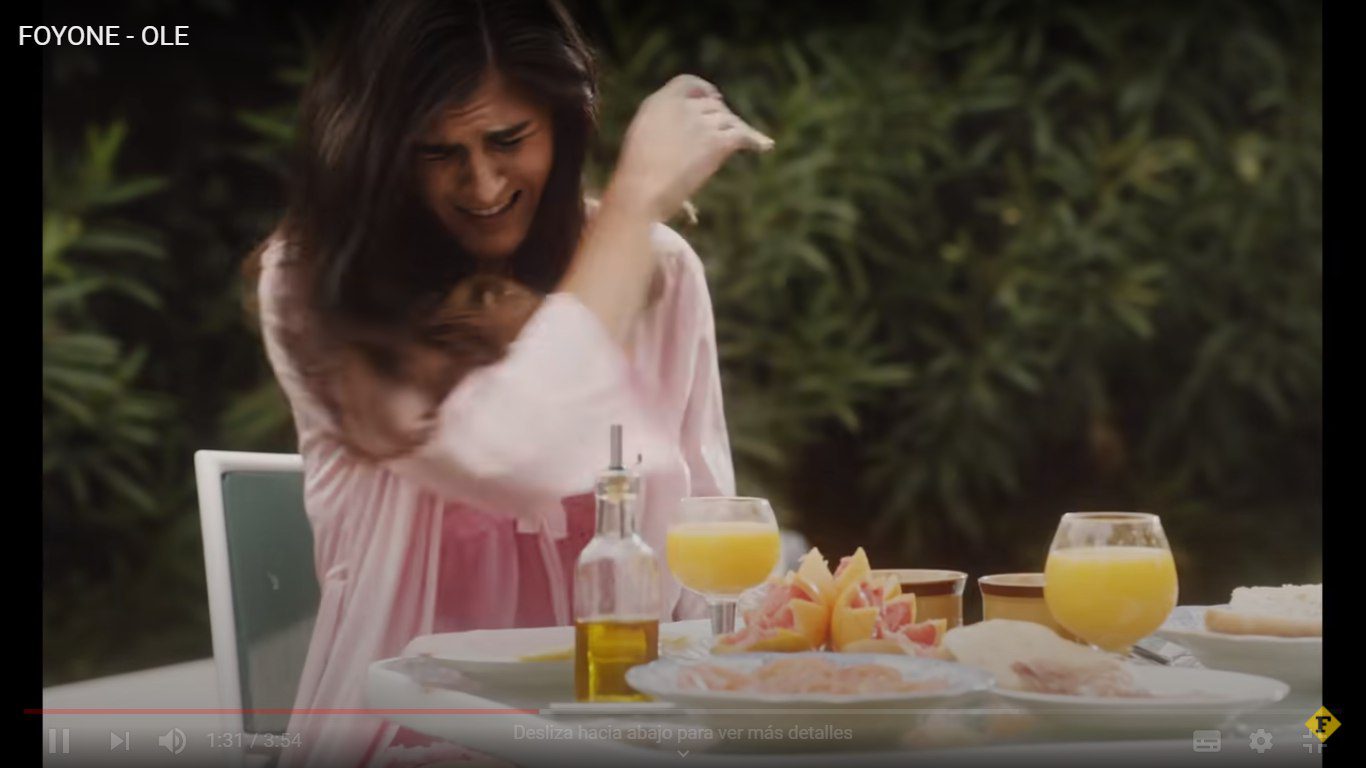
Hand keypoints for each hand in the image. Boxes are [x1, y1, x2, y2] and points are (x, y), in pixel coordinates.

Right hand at [610, 74, 773, 220]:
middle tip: (729, 130)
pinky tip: (765, 147)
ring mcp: (701, 122)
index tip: (715, 97)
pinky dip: (756, 141)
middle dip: (722, 116)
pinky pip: (742, 136)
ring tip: (748, 141)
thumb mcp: (639, 145)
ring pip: (729, 120)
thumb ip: (659, 135)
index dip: (704, 90)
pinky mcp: (716, 141)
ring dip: (737, 130)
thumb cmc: (634, 179)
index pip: (688, 82)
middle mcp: (682, 106)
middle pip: (713, 105)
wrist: (641, 191)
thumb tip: (674, 147)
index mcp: (657, 102)